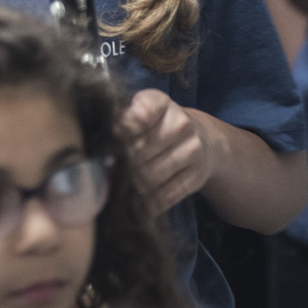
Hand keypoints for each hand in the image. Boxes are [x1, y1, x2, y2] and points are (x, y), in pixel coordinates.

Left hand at [119, 88, 212, 215]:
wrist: (201, 140)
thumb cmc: (158, 126)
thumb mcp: (142, 112)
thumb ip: (124, 120)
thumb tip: (106, 141)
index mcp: (162, 103)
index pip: (139, 114)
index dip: (122, 129)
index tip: (113, 138)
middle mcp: (181, 124)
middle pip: (140, 151)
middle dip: (122, 163)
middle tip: (109, 170)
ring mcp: (192, 151)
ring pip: (151, 176)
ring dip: (132, 185)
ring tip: (121, 187)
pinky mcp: (197, 176)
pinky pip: (166, 195)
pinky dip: (148, 204)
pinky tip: (137, 204)